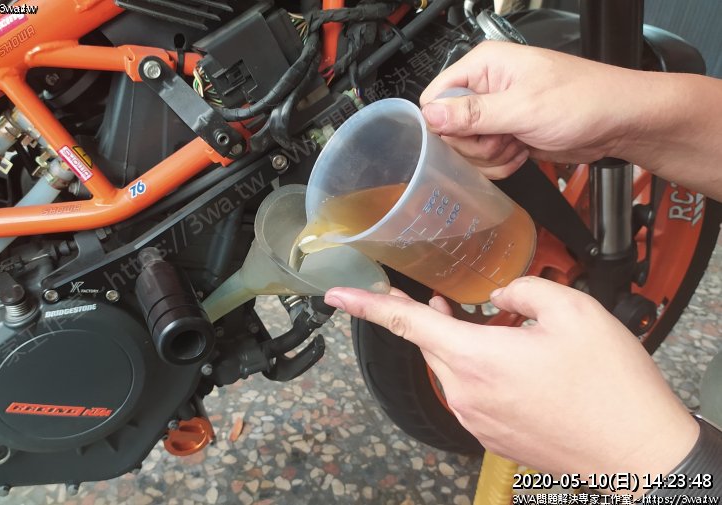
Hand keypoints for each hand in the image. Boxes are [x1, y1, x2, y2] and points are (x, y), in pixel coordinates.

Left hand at [325, 277, 697, 486]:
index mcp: (476, 357)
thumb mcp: (575, 311)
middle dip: (435, 317)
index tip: (336, 295)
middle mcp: (466, 392)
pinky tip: (514, 365)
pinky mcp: (491, 435)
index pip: (405, 322)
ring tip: (500, 331)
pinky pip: (470, 393)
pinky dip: (480, 371)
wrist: (637, 452)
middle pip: (430, 342)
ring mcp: (476, 419)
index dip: (366, 305)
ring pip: (452, 368)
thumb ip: (524, 288)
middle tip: (452, 297)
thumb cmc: (610, 388)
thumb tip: (500, 294)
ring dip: (464, 344)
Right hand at [419, 41, 655, 177]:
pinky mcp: (506, 133)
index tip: (474, 132)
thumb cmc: (586, 100)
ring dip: (491, 156)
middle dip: (475, 144)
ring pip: (466, 148)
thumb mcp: (524, 107)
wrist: (619, 122)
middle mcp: (486, 87)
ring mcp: (496, 112)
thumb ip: (473, 113)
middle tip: (504, 137)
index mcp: (484, 65)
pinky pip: (485, 159)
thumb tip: (430, 115)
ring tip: (518, 142)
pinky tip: (522, 151)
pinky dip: (501, 163)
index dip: (447, 123)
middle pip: (448, 129)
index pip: (435, 97)